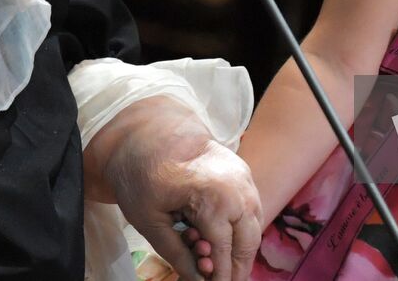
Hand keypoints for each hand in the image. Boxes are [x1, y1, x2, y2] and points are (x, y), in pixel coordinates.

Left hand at [88, 96, 261, 280]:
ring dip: (242, 250)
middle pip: (248, 239)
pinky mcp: (243, 173)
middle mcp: (236, 186)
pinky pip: (251, 209)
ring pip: (254, 225)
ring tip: (224, 269)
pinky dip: (242, 230)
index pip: (223, 249)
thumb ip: (176, 253)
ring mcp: (243, 177)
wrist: (149, 131)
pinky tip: (224, 244)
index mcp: (212, 196)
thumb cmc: (143, 174)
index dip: (219, 275)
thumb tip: (197, 278)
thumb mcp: (149, 220)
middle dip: (237, 267)